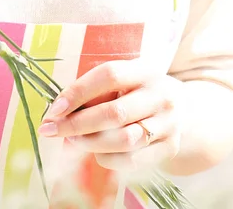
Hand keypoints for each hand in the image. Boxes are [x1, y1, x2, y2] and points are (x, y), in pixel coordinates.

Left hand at [38, 59, 185, 171]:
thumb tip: (57, 113)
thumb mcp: (119, 82)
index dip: (78, 92)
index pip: (109, 76)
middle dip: (76, 124)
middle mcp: (161, 96)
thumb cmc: (134, 92)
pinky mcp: (169, 148)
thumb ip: (92, 92)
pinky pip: (132, 160)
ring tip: (72, 140)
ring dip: (89, 143)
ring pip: (123, 140)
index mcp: (144, 71)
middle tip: (51, 130)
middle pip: (114, 113)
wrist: (180, 110)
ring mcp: (168, 124)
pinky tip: (94, 152)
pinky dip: (106, 158)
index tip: (54, 109)